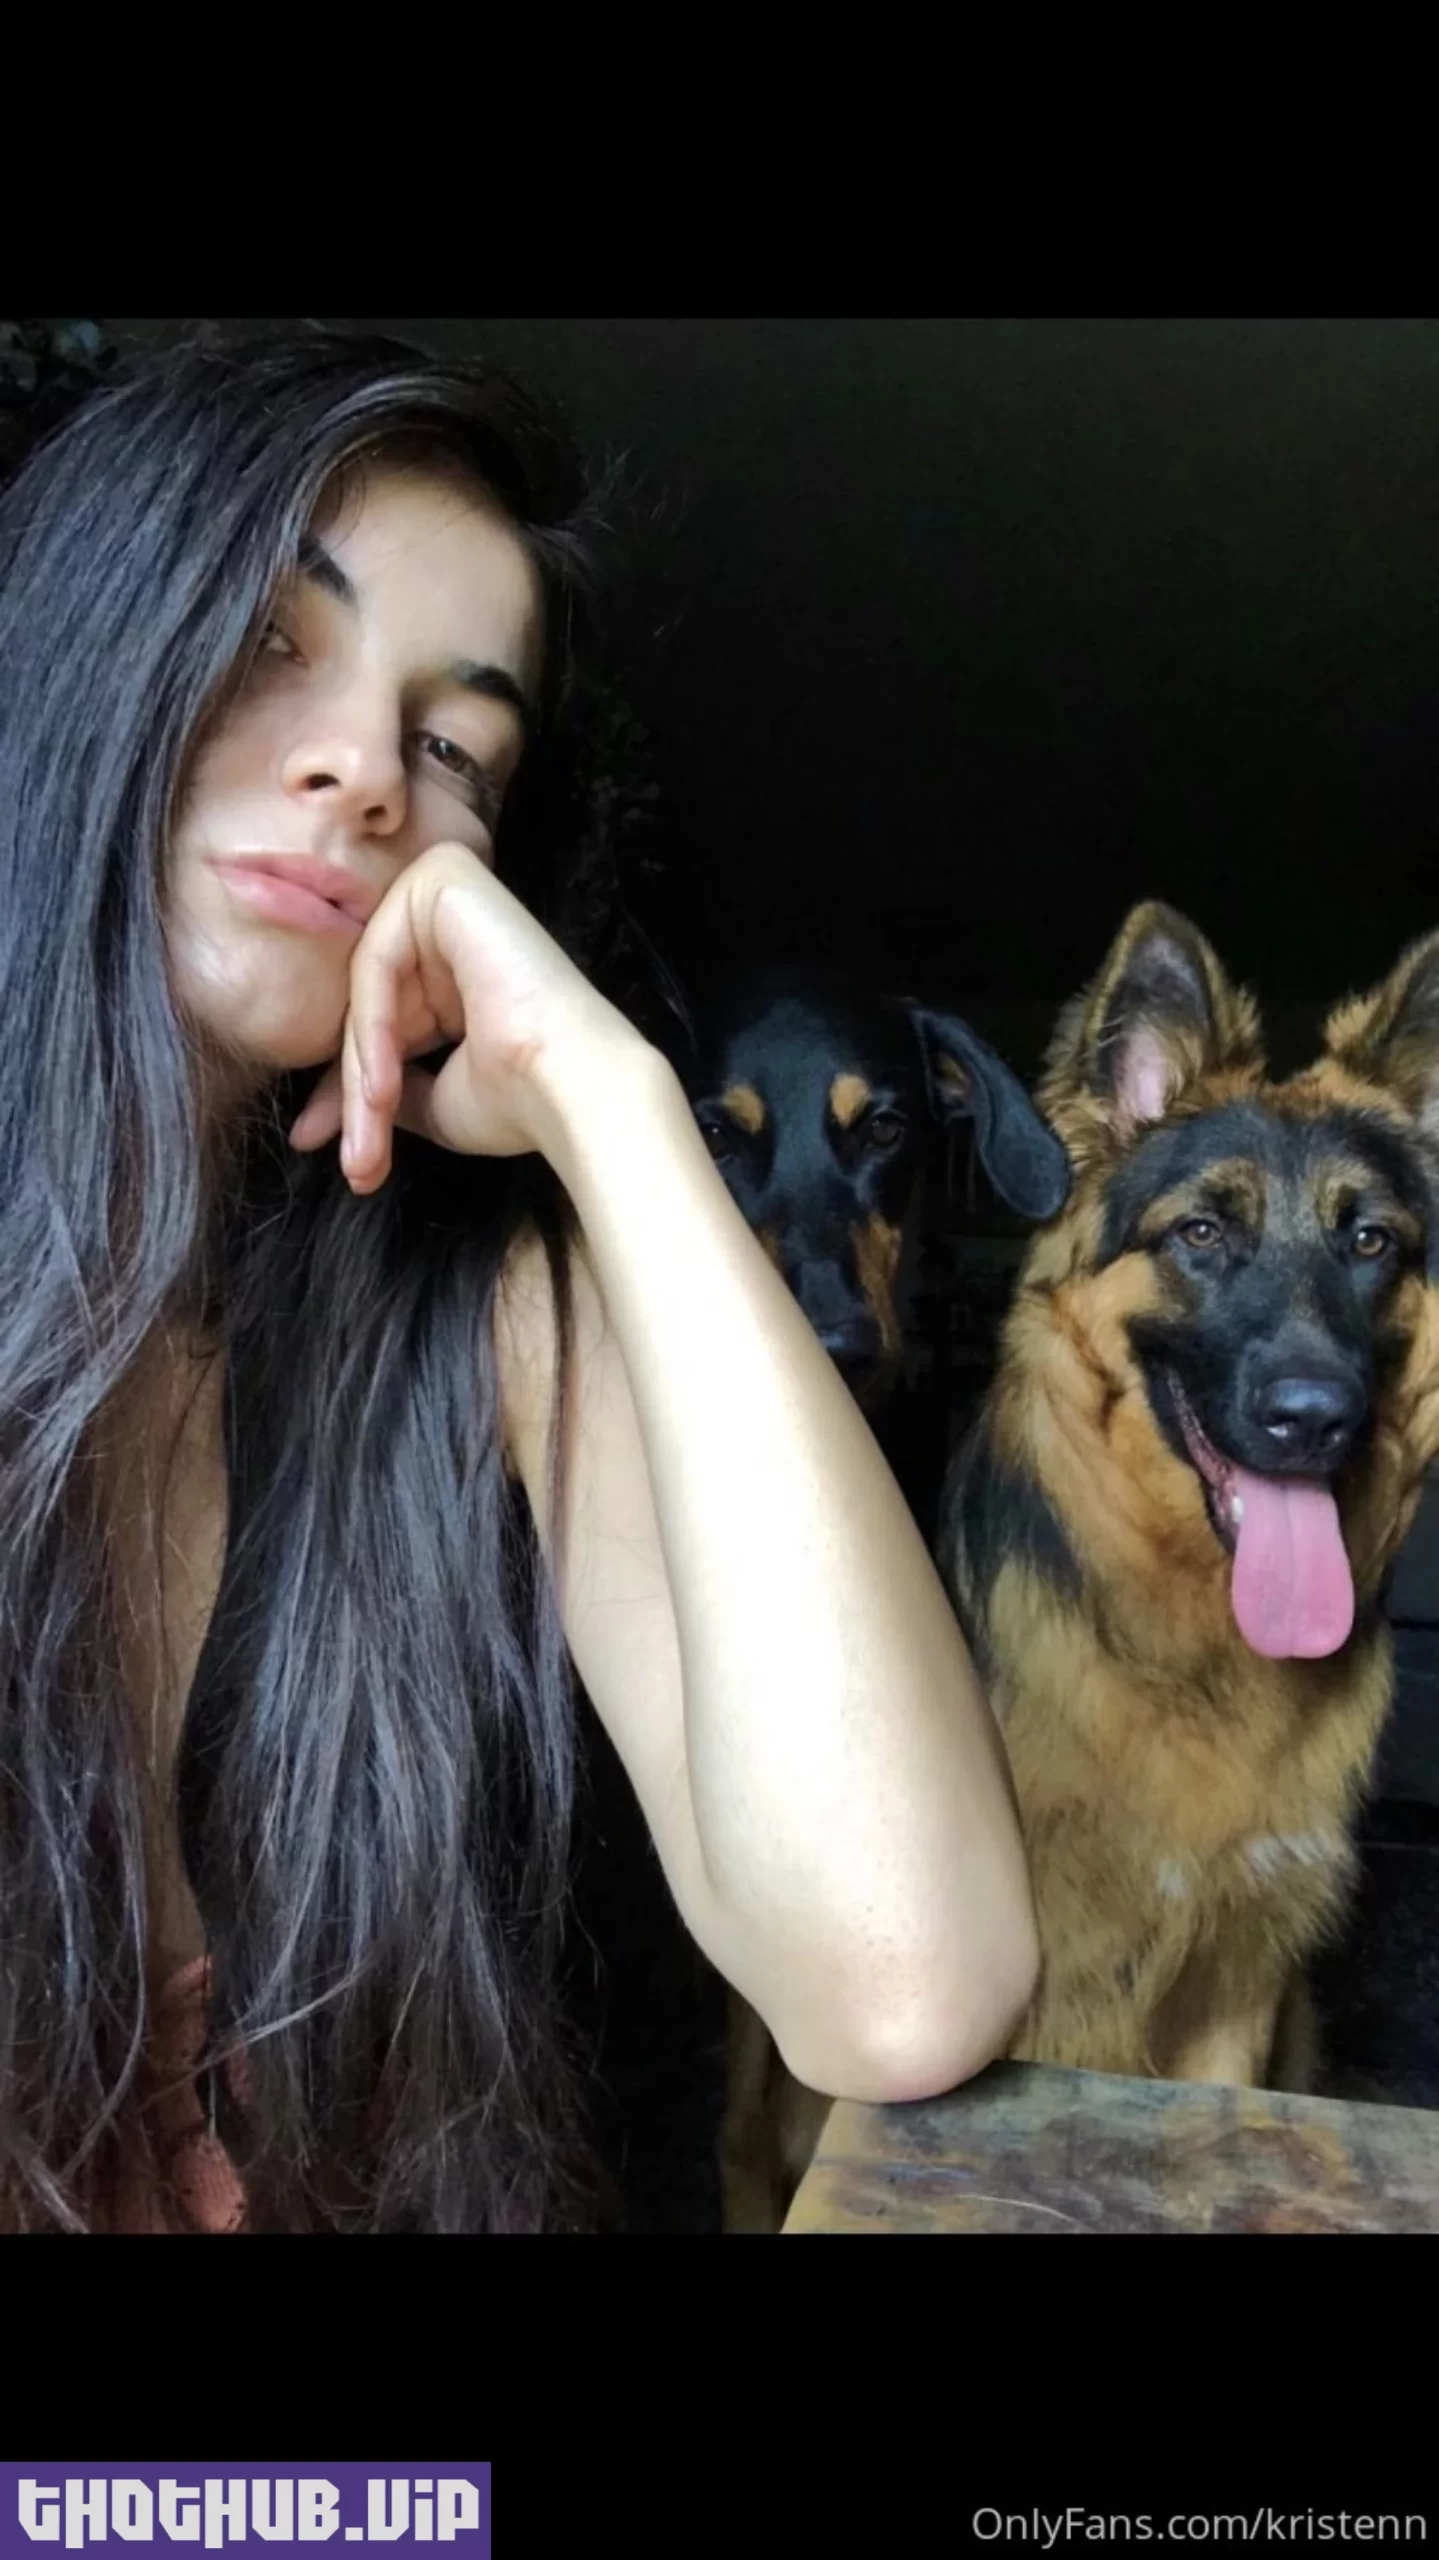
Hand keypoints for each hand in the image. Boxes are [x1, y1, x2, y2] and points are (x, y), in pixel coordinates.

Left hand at [288, 840, 634, 1192]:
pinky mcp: (443, 878)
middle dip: (352, 1092)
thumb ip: (387, 1083)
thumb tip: (332, 1114)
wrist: (573, 1087)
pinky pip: (378, 960)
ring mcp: (446, 894)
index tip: (339, 1155)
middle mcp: (450, 923)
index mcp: (456, 967)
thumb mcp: (435, 1099)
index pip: (381, 1019)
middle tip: (355, 1164)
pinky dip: (373, 1030)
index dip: (351, 1091)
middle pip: (370, 1006)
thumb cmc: (519, 1100)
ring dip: (360, 1074)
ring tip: (366, 1144)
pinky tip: (381, 1090)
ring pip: (367, 990)